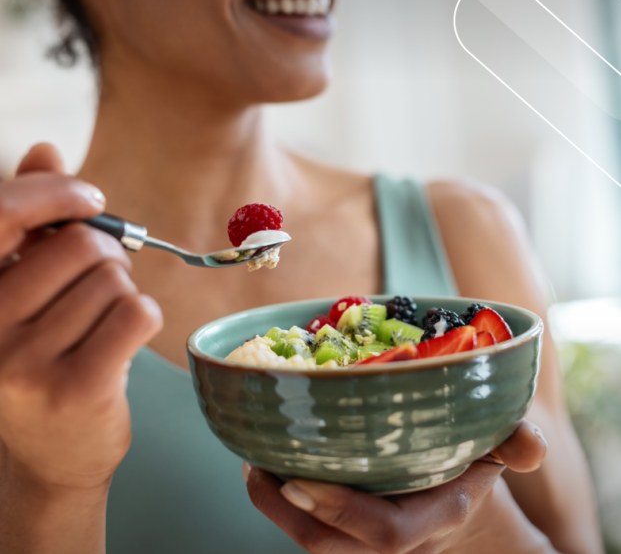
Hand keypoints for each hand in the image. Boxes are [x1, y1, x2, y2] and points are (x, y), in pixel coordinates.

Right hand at [0, 143, 162, 493]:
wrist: (54, 453)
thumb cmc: (47, 358)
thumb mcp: (28, 291)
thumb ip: (33, 223)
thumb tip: (44, 148)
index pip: (2, 215)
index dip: (55, 192)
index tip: (90, 199)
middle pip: (83, 245)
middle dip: (108, 257)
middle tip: (102, 285)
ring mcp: (24, 362)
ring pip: (115, 281)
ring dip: (123, 294)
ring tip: (102, 324)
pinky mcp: (75, 387)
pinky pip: (137, 312)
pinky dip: (144, 317)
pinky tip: (124, 340)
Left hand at [245, 420, 548, 553]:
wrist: (459, 502)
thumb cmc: (473, 467)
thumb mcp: (500, 449)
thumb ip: (518, 445)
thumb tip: (529, 446)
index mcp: (433, 516)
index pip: (386, 533)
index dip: (342, 511)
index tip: (300, 480)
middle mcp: (394, 536)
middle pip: (330, 545)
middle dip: (285, 512)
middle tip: (255, 464)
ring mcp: (365, 537)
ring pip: (310, 539)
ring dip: (272, 505)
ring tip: (252, 460)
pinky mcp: (346, 527)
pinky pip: (307, 524)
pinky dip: (280, 498)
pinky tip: (265, 459)